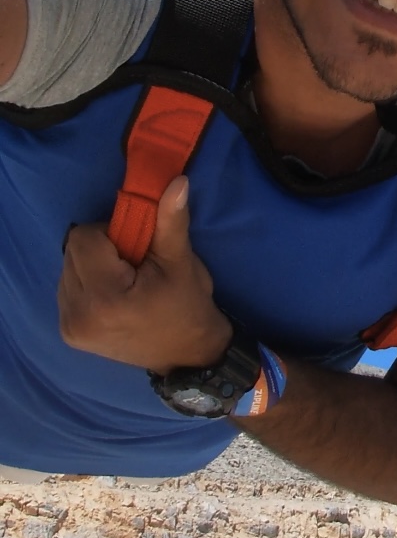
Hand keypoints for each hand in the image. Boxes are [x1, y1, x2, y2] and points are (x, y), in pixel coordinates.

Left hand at [59, 177, 231, 372]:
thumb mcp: (181, 262)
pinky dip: (87, 283)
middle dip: (100, 248)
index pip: (83, 237)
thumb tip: (176, 182)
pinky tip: (111, 295)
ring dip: (92, 265)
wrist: (187, 355)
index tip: (135, 248)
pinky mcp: (68, 332)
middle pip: (72, 251)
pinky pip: (67, 287)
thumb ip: (170, 221)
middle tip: (132, 265)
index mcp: (105, 297)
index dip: (110, 233)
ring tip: (123, 282)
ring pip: (67, 267)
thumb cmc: (187, 306)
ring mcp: (70, 326)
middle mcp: (78, 314)